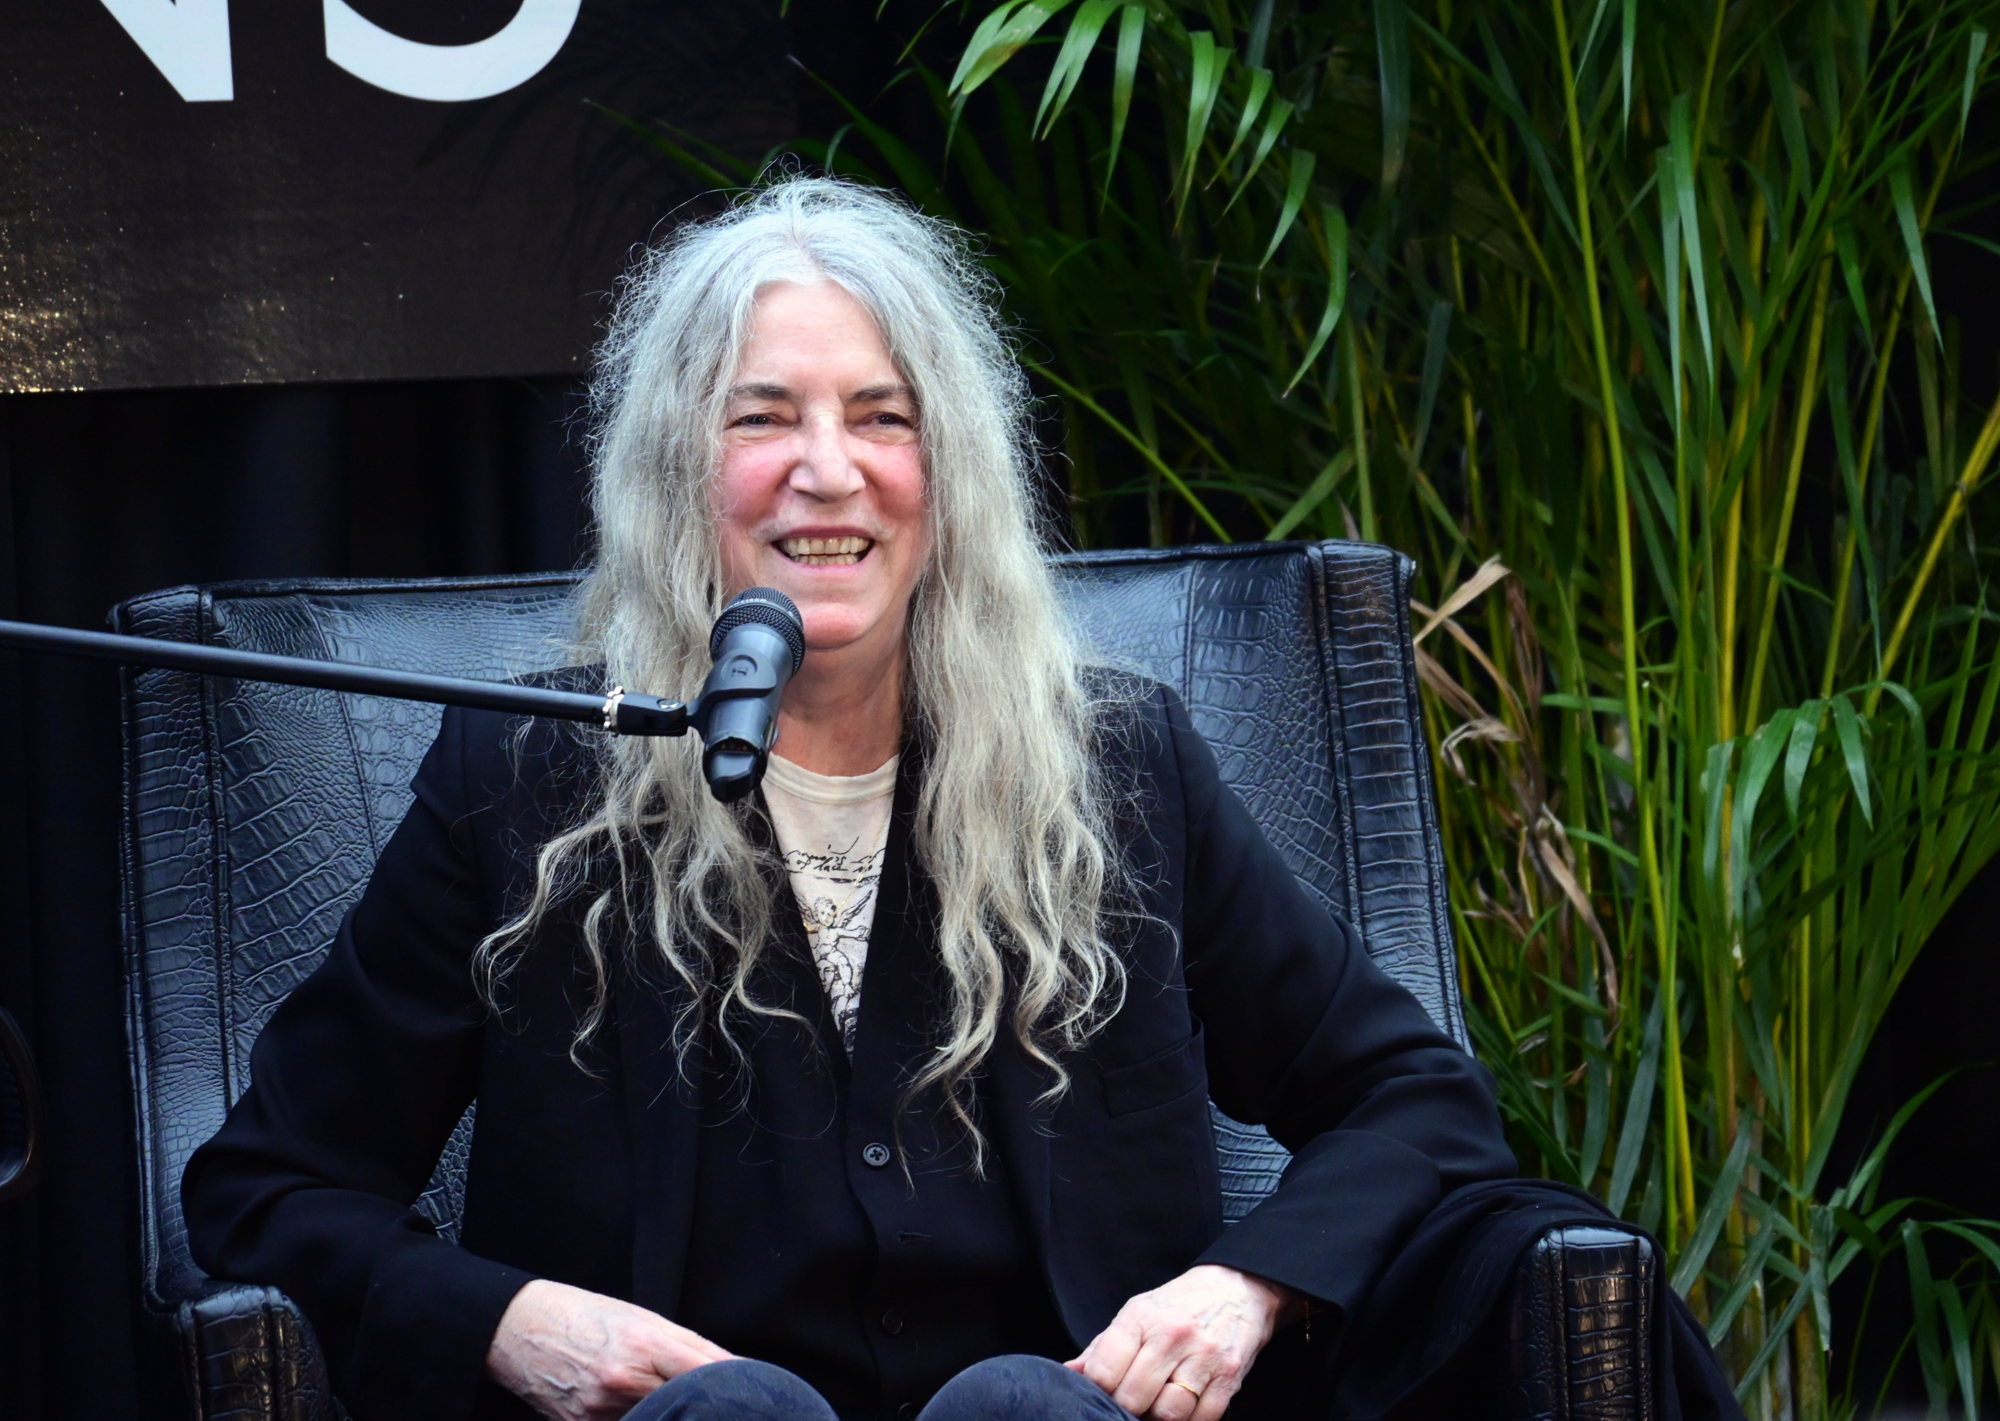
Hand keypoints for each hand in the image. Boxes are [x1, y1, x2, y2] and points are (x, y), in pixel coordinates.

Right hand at [486, 1278, 734, 1420]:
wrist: (517, 1329)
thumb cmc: (583, 1315)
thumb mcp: (639, 1316)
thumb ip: (687, 1343)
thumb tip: (731, 1367)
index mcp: (642, 1344)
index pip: (704, 1371)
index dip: (734, 1382)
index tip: (756, 1392)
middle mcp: (622, 1380)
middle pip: (684, 1402)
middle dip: (705, 1404)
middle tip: (724, 1404)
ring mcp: (600, 1411)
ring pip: (657, 1419)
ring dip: (674, 1413)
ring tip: (678, 1403)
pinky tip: (646, 1411)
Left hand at [1066, 1264, 1299, 1420]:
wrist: (1237, 1287)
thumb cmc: (1179, 1305)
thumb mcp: (1137, 1313)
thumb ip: (1102, 1347)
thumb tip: (1070, 1372)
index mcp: (1141, 1318)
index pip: (1103, 1371)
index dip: (1099, 1390)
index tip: (1106, 1391)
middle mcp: (1172, 1335)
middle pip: (1133, 1397)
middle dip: (1129, 1407)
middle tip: (1133, 1402)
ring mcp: (1203, 1356)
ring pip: (1168, 1413)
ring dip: (1160, 1418)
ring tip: (1158, 1405)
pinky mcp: (1230, 1375)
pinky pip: (1203, 1418)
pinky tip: (1185, 1408)